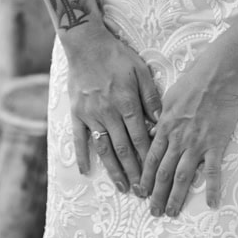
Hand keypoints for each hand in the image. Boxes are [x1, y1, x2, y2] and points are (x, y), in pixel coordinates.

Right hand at [62, 24, 162, 195]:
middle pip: (124, 149)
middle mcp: (109, 113)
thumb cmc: (117, 56)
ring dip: (113, 170)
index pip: (141, 139)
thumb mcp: (141, 71)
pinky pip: (79, 139)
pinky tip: (86, 172)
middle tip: (143, 193)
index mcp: (127, 103)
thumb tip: (162, 122)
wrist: (85, 44)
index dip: (149, 160)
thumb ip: (151, 97)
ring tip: (122, 187)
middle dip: (135, 172)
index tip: (156, 177)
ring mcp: (91, 115)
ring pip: (104, 149)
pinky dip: (82, 156)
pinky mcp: (76, 113)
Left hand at [137, 51, 237, 217]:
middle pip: (163, 173)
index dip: (144, 178)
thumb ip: (159, 118)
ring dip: (176, 197)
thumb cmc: (192, 84)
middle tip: (153, 212)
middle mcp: (178, 140)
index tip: (140, 193)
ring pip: (183, 176)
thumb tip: (152, 130)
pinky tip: (211, 204)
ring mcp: (197, 145)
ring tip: (171, 213)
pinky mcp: (215, 145)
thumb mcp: (168, 99)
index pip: (150, 159)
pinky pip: (213, 171)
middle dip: (156, 194)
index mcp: (165, 129)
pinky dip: (212, 189)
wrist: (216, 77)